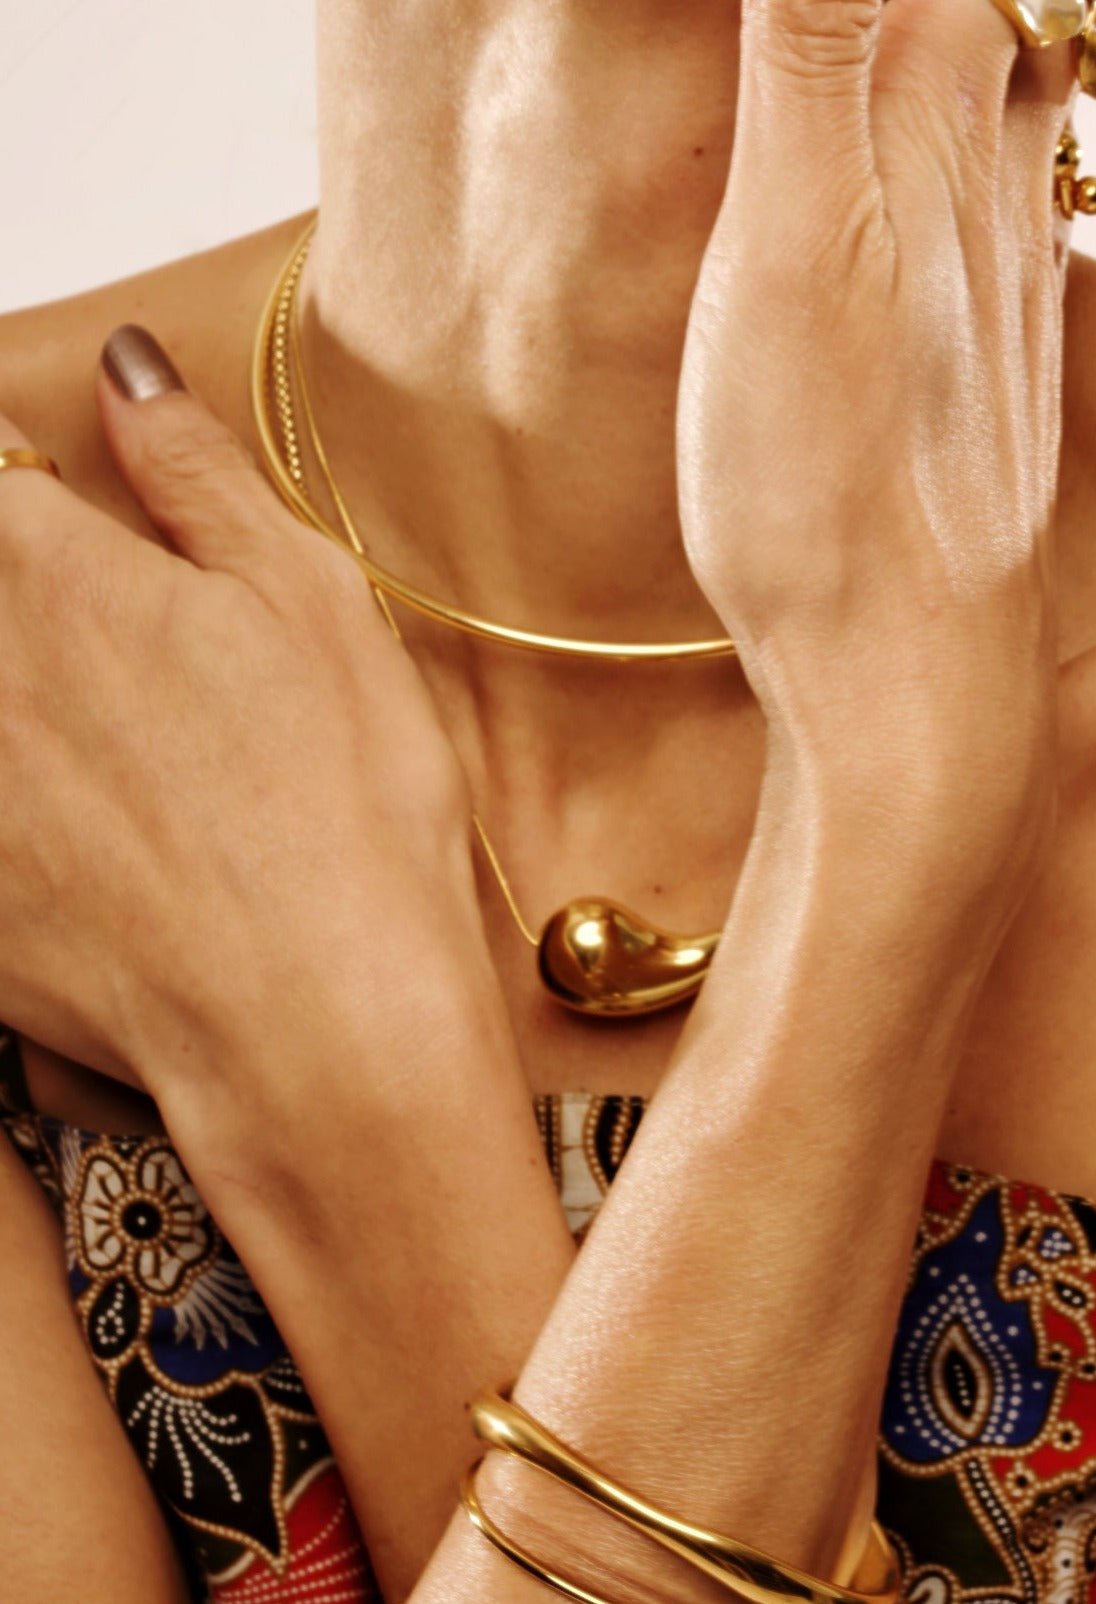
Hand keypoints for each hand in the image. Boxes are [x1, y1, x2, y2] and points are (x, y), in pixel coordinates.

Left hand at [0, 331, 492, 1117]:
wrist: (313, 1022)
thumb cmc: (340, 809)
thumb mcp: (308, 604)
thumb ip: (195, 473)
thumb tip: (125, 367)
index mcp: (50, 574)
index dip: (22, 498)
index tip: (52, 528)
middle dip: (32, 614)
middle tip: (135, 683)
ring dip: (34, 716)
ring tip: (139, 768)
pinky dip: (17, 810)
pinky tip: (87, 838)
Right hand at [676, 0, 1068, 917]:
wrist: (913, 688)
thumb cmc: (829, 499)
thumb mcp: (787, 256)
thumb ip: (808, 49)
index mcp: (935, 132)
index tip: (762, 16)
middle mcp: (998, 188)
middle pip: (989, 6)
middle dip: (907, 11)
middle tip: (788, 34)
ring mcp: (1009, 279)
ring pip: (1017, 91)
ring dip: (965, 37)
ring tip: (907, 41)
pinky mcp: (994, 362)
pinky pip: (1017, 197)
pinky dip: (988, 139)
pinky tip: (961, 168)